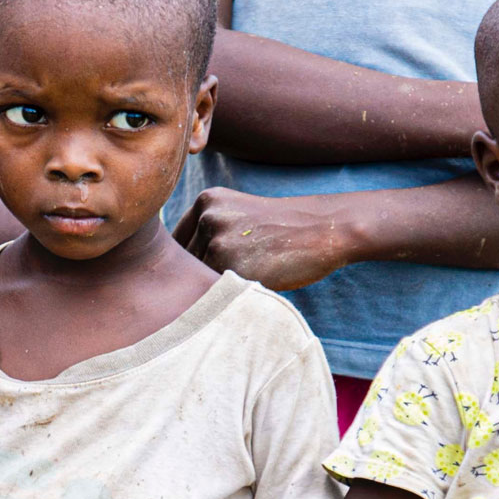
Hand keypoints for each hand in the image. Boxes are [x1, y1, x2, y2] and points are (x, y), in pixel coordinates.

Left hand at [172, 188, 359, 290]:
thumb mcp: (240, 216)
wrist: (324, 230)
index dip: (189, 264)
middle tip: (232, 280)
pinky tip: (252, 285)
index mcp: (206, 201)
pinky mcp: (230, 264)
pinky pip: (215, 292)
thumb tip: (173, 272)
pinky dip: (228, 296)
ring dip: (213, 289)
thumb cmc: (284, 231)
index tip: (209, 272)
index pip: (177, 244)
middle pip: (183, 263)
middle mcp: (207, 217)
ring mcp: (217, 239)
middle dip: (200, 277)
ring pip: (197, 279)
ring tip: (248, 280)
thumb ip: (209, 233)